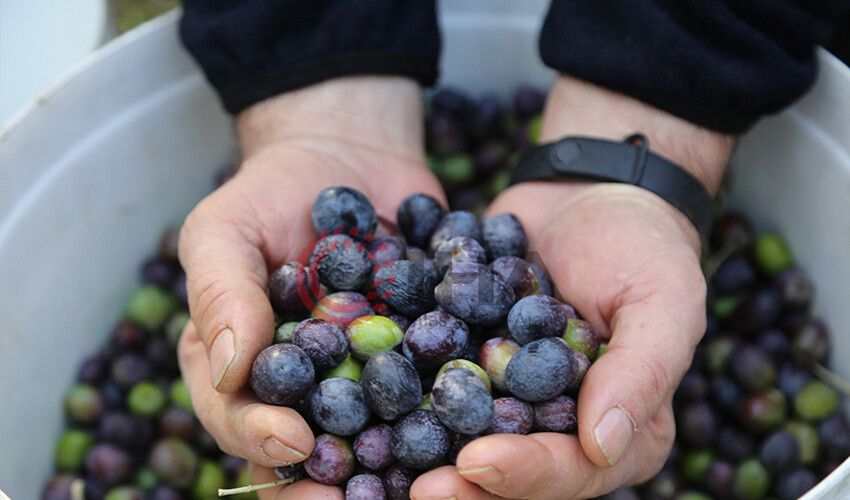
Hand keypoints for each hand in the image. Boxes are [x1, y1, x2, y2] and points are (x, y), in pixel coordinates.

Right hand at [177, 76, 444, 498]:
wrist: (349, 154)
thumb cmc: (271, 192)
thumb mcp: (226, 230)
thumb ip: (221, 294)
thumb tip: (229, 370)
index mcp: (243, 372)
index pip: (240, 421)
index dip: (260, 438)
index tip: (293, 440)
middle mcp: (304, 390)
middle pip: (310, 452)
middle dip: (330, 483)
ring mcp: (366, 379)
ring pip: (378, 437)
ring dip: (399, 464)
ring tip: (430, 481)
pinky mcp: (421, 358)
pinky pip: (438, 392)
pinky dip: (459, 408)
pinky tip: (486, 422)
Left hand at [409, 76, 733, 499]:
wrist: (583, 193)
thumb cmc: (641, 246)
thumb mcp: (664, 300)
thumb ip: (641, 372)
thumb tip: (604, 446)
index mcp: (614, 430)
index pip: (571, 468)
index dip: (526, 473)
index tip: (477, 462)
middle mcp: (555, 426)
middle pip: (508, 470)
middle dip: (461, 483)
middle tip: (415, 488)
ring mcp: (503, 397)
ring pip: (459, 440)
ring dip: (417, 454)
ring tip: (371, 458)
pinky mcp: (462, 362)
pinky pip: (428, 386)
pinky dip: (391, 397)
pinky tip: (350, 400)